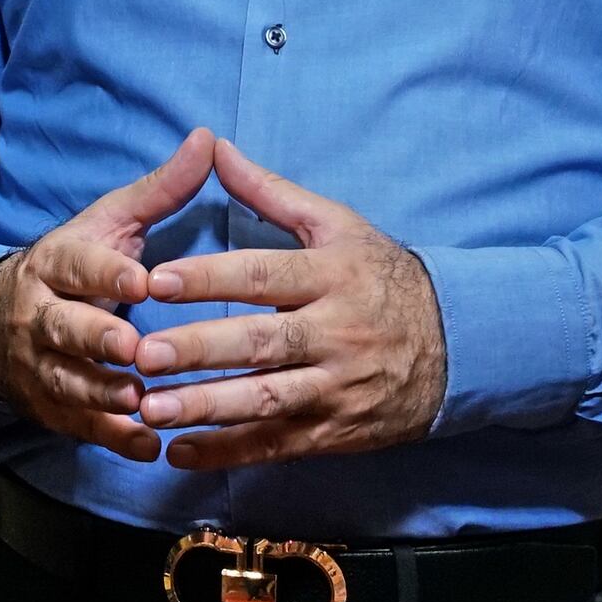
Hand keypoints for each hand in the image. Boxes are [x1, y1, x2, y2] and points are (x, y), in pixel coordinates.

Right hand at [0, 129, 213, 453]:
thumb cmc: (74, 267)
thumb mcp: (108, 223)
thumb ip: (159, 190)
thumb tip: (209, 138)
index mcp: (55, 262)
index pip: (78, 264)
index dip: (108, 272)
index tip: (144, 279)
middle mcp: (39, 314)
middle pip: (62, 327)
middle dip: (96, 339)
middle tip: (134, 348)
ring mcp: (38, 365)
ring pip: (66, 381)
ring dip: (102, 395)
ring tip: (143, 404)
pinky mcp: (48, 406)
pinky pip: (76, 426)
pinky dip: (110, 438)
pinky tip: (148, 446)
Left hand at [125, 138, 447, 468]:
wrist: (458, 344)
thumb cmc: (382, 276)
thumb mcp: (338, 225)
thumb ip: (271, 192)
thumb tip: (216, 148)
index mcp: (331, 275)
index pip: (262, 275)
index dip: (209, 279)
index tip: (156, 281)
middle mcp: (335, 332)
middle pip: (260, 343)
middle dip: (199, 350)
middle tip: (143, 354)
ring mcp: (337, 386)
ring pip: (267, 399)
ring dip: (207, 407)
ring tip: (152, 410)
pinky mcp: (336, 430)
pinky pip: (278, 444)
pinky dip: (230, 452)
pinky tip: (182, 453)